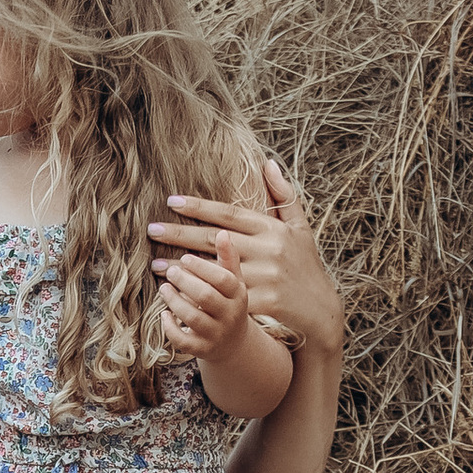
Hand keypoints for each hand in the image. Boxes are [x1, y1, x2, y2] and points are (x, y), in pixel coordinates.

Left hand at [149, 151, 343, 358]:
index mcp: (272, 229)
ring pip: (215, 268)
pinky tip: (179, 295)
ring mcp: (265, 276)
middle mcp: (267, 249)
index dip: (199, 206)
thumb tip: (268, 163)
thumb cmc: (306, 265)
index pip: (229, 213)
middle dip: (181, 233)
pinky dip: (200, 295)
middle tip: (152, 228)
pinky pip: (224, 297)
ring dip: (183, 266)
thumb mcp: (300, 227)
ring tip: (156, 263)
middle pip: (215, 239)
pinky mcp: (263, 302)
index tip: (172, 201)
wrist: (320, 309)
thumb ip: (283, 195)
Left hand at [154, 232, 255, 367]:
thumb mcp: (234, 282)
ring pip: (192, 317)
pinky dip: (169, 328)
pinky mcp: (202, 350)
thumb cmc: (229, 304)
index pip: (222, 279)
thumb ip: (228, 259)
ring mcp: (216, 334)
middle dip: (184, 282)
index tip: (184, 259)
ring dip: (174, 301)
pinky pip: (183, 341)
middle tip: (170, 272)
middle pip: (205, 296)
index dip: (201, 267)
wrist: (233, 343)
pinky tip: (163, 315)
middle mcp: (230, 316)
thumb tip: (223, 232)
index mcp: (239, 295)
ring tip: (164, 288)